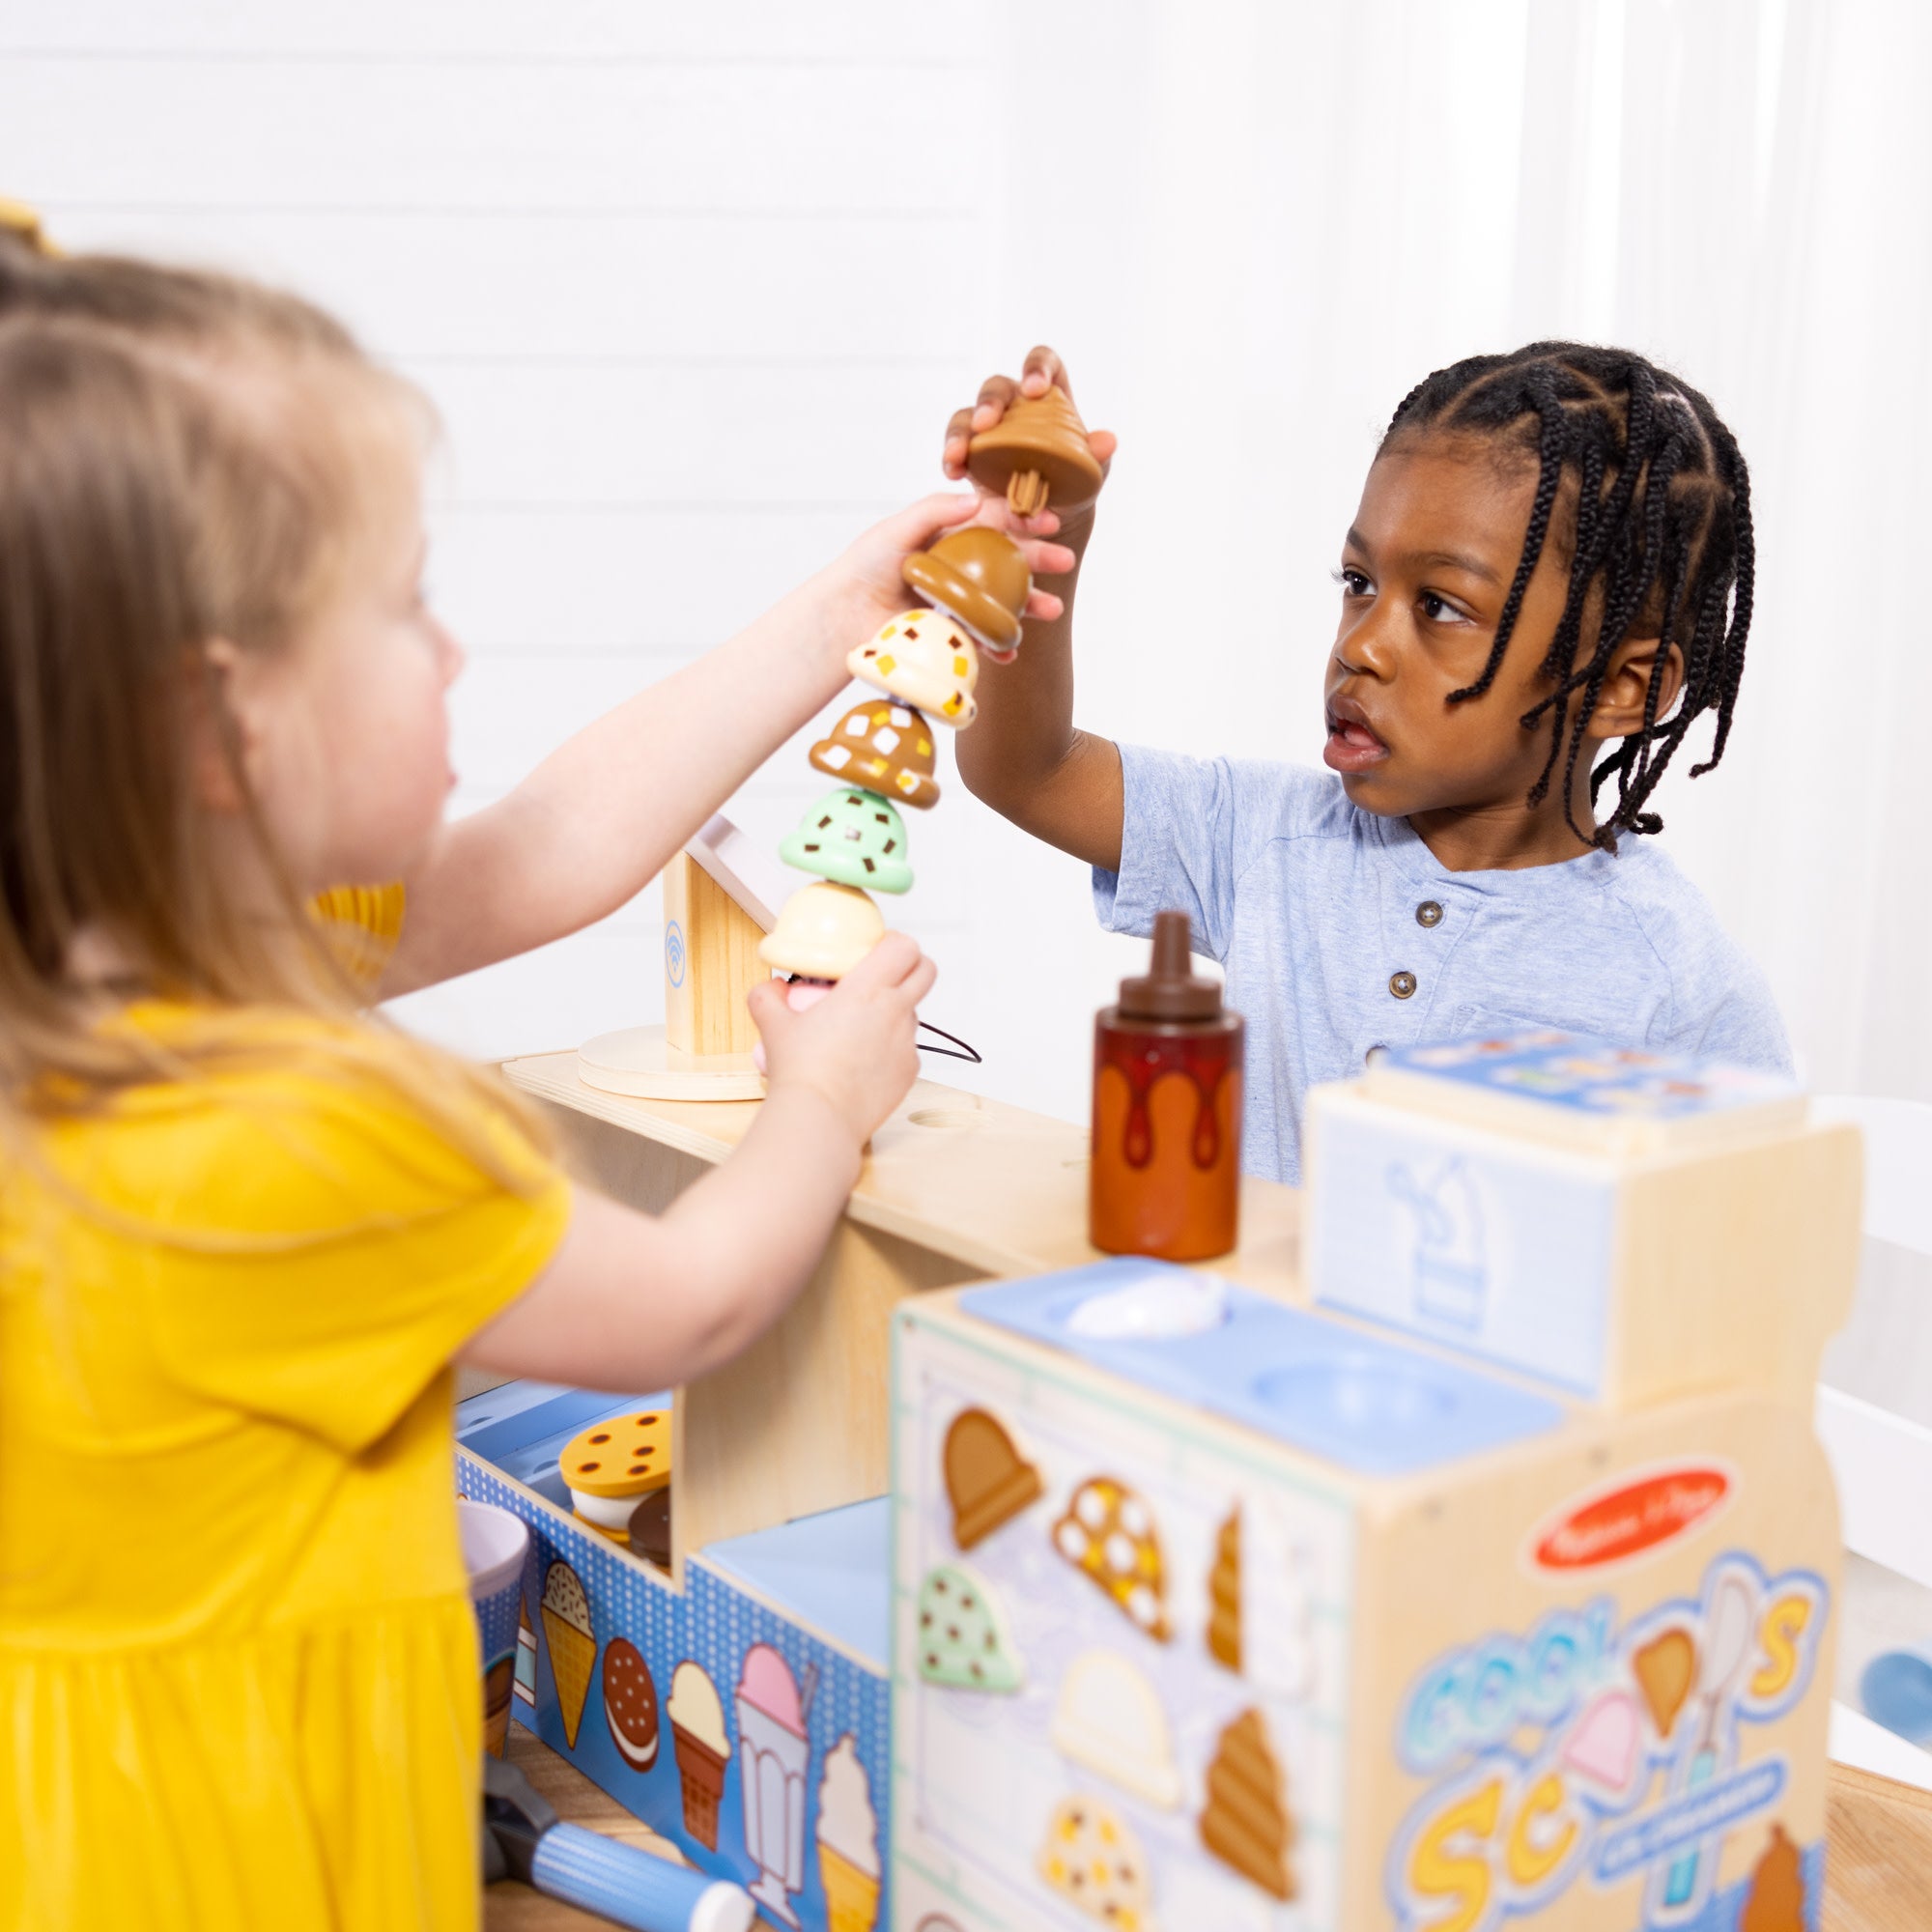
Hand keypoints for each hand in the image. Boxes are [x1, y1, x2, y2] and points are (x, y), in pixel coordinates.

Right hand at [748, 932, 937, 1144]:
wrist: (818, 1117)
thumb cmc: (800, 1071)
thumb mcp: (773, 1025)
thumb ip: (768, 997)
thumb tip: (771, 989)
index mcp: (867, 989)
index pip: (903, 946)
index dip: (894, 941)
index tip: (877, 948)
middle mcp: (895, 1011)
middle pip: (926, 971)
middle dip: (911, 966)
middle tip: (883, 975)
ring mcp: (907, 1042)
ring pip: (913, 1012)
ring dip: (896, 1009)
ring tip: (862, 1025)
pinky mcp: (910, 1070)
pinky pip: (907, 1047)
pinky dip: (891, 1046)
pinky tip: (863, 1059)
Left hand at [807, 493, 1075, 665]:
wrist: (844, 615)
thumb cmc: (865, 565)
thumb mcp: (897, 529)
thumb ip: (935, 511)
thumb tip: (976, 499)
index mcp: (951, 536)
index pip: (995, 522)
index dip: (1023, 520)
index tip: (1049, 521)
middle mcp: (961, 568)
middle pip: (1009, 561)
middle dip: (1041, 560)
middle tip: (1066, 560)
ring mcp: (960, 602)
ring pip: (1006, 601)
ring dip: (1033, 605)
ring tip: (1053, 609)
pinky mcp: (953, 634)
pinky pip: (983, 641)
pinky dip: (1000, 647)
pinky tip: (1011, 651)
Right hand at [942, 345, 1117, 542]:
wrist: (1053, 517)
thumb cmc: (1076, 486)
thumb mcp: (1093, 472)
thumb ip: (1098, 455)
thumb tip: (1108, 441)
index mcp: (1050, 395)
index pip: (1043, 363)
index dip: (1036, 367)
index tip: (1034, 389)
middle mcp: (1016, 405)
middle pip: (996, 388)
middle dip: (989, 402)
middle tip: (986, 423)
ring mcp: (990, 429)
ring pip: (967, 416)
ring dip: (961, 432)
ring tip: (958, 454)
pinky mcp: (972, 454)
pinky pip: (956, 448)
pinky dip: (952, 458)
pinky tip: (953, 472)